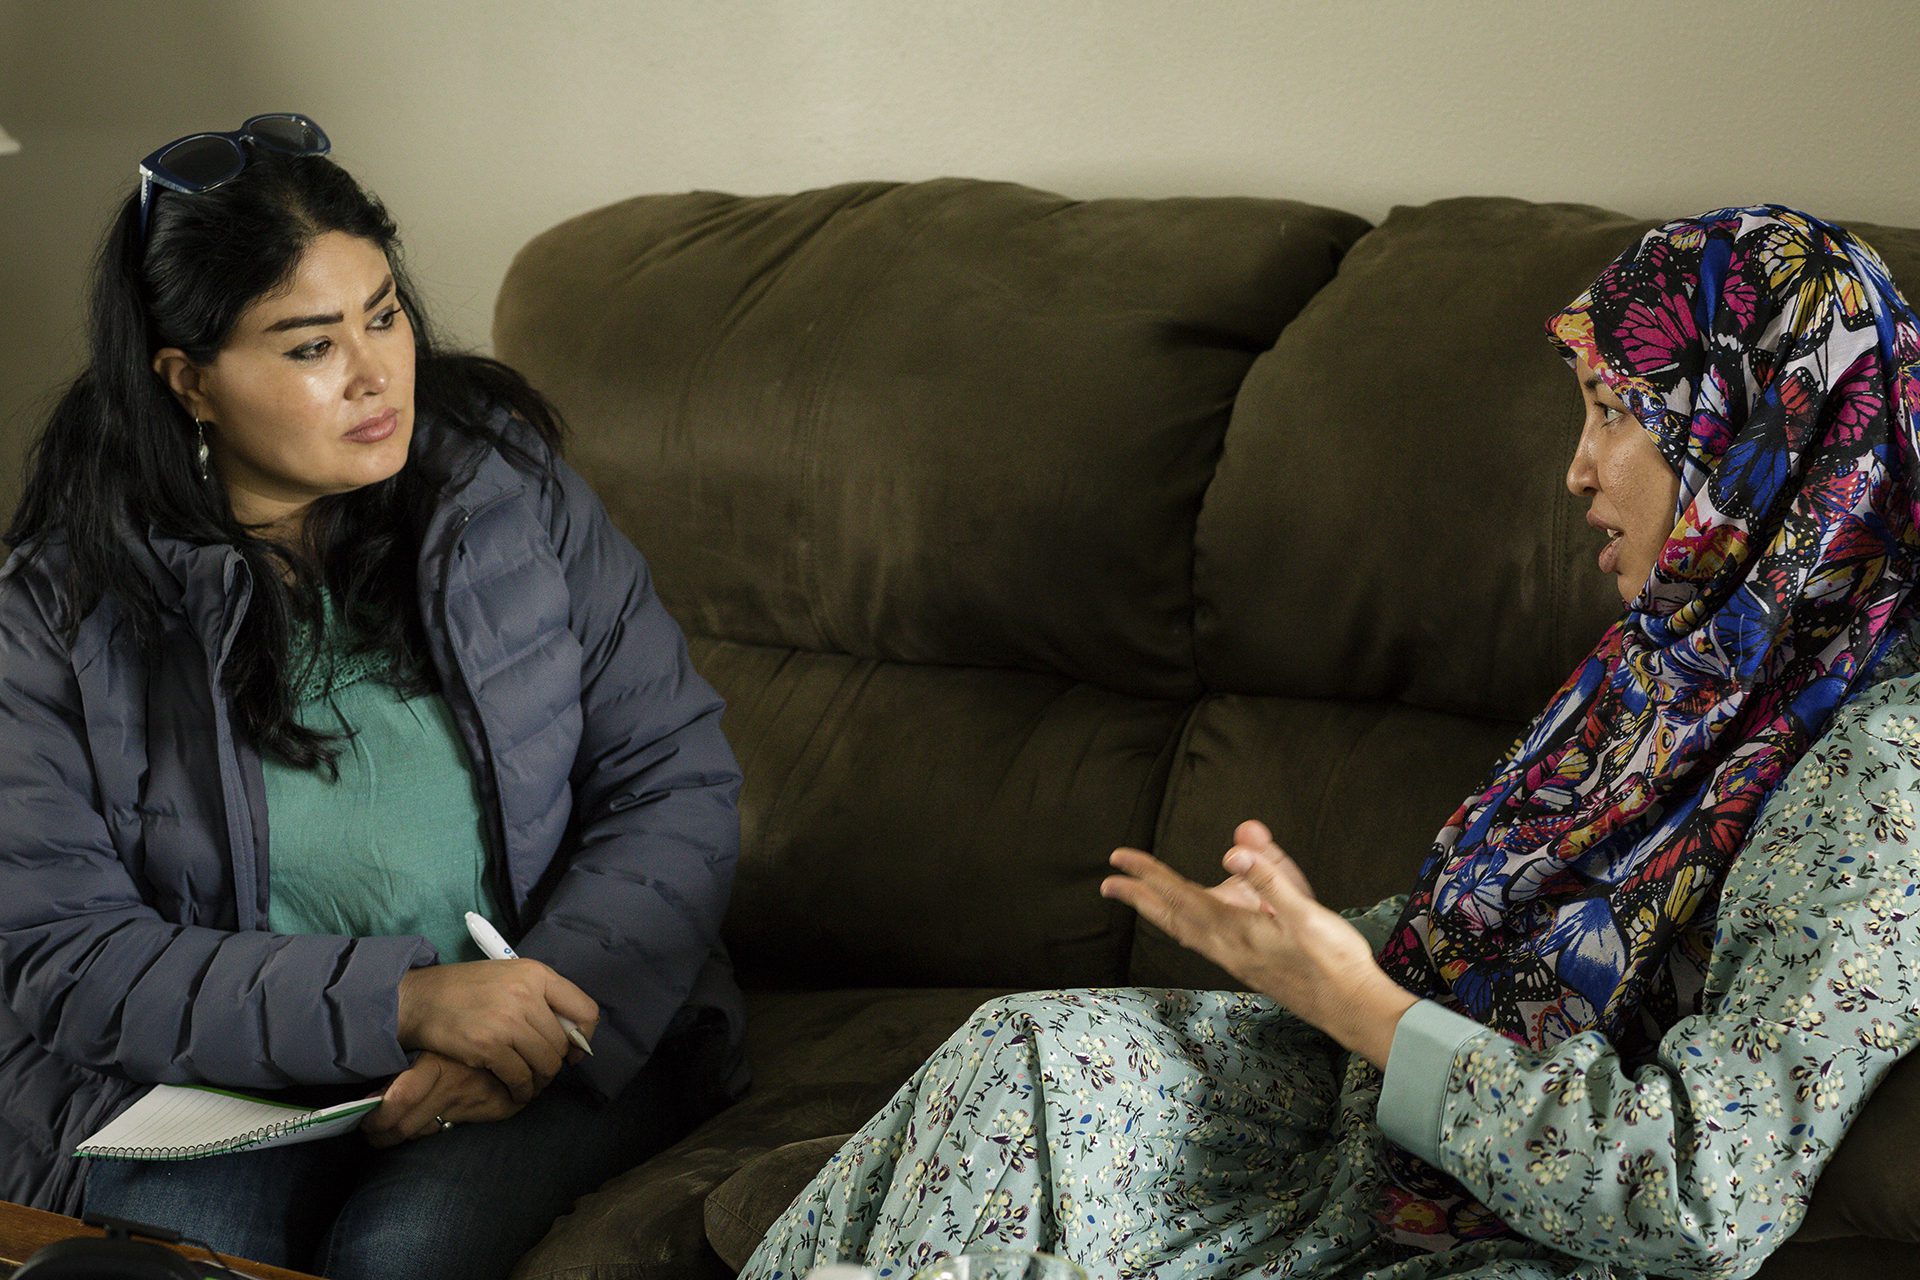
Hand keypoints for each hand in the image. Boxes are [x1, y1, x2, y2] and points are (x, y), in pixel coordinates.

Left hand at [363, 1050, 523, 1147]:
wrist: (514, 1042)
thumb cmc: (458, 1045)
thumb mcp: (429, 1051)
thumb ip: (402, 1076)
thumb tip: (370, 1102)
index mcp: (436, 1062)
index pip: (400, 1099)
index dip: (377, 1118)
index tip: (365, 1121)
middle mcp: (454, 1082)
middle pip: (405, 1124)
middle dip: (381, 1136)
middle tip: (372, 1135)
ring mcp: (472, 1098)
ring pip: (423, 1132)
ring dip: (400, 1136)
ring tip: (389, 1132)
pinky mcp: (490, 1109)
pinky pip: (445, 1130)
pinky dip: (428, 1131)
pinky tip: (424, 1123)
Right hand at [395, 959, 598, 1102]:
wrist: (419, 999)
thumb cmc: (466, 989)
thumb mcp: (509, 977)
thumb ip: (540, 997)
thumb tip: (571, 1031)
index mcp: (536, 974)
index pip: (585, 1010)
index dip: (583, 1036)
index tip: (572, 1049)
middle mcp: (527, 995)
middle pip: (562, 1043)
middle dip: (555, 1062)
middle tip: (542, 1069)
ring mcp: (508, 1021)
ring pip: (546, 1063)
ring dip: (540, 1079)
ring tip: (530, 1082)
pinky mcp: (489, 1046)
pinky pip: (520, 1077)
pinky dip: (522, 1090)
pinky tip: (515, 1089)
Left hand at [1100, 820, 1416, 1068]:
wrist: (1351, 1008)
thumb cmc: (1333, 959)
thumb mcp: (1305, 911)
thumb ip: (1270, 877)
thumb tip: (1233, 850)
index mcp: (1234, 930)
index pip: (1179, 894)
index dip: (1147, 874)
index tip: (1118, 857)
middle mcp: (1226, 947)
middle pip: (1170, 917)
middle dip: (1139, 896)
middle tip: (1108, 882)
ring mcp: (1235, 960)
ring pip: (1184, 931)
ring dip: (1158, 912)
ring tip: (1139, 898)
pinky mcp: (1247, 966)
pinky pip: (1201, 941)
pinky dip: (1182, 925)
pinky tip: (1188, 923)